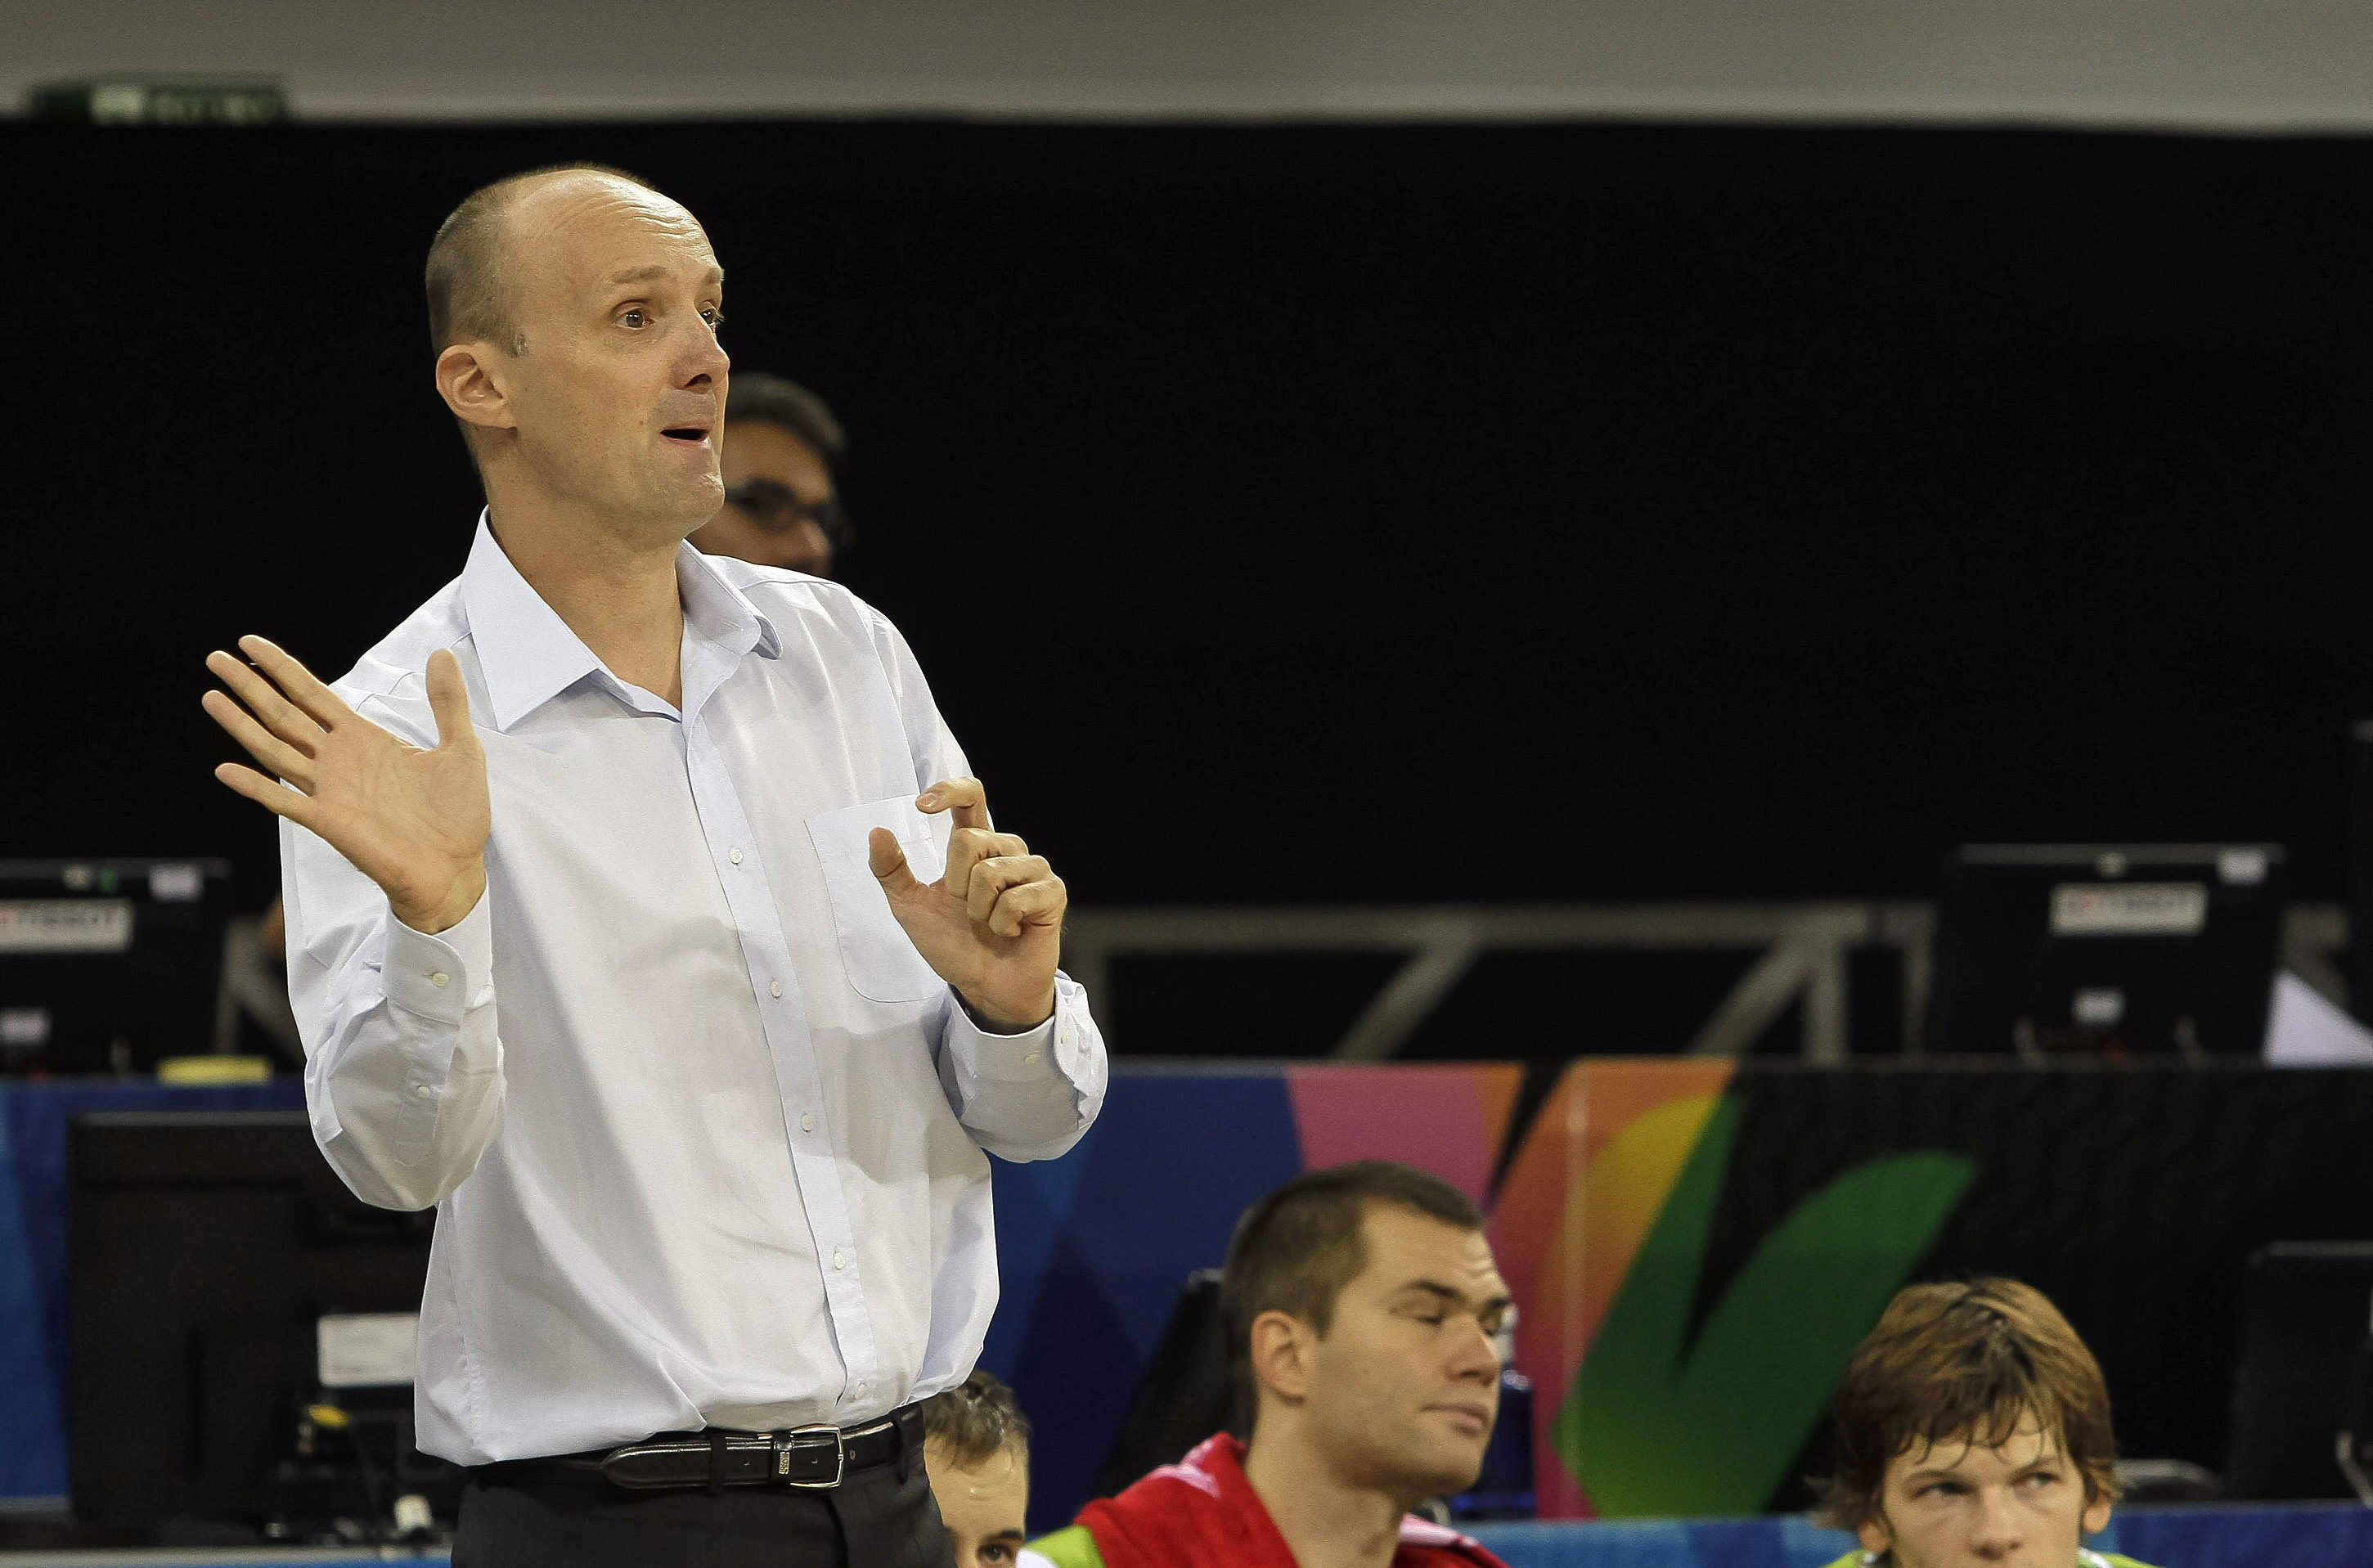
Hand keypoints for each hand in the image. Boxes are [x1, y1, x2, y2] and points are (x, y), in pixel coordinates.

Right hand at [204, 636, 490, 934]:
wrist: (455, 868)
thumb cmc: (456, 814)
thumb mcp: (461, 748)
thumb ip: (448, 702)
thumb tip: (443, 653)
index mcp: (363, 738)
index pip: (312, 694)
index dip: (282, 668)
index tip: (250, 642)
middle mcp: (338, 760)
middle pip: (284, 713)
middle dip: (250, 685)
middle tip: (215, 658)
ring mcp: (329, 790)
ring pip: (275, 748)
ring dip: (243, 724)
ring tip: (210, 696)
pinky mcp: (329, 821)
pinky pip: (285, 801)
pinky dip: (256, 786)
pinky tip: (226, 770)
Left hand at [867, 777, 1062, 1031]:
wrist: (984, 986)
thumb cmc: (953, 944)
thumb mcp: (911, 906)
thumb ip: (891, 870)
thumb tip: (878, 831)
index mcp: (977, 844)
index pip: (970, 796)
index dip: (949, 790)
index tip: (921, 806)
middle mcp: (1007, 849)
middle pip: (969, 840)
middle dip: (955, 884)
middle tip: (967, 911)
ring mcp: (1033, 869)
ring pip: (990, 872)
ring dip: (979, 911)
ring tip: (990, 925)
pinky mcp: (1052, 893)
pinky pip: (1015, 899)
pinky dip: (1002, 924)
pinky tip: (1010, 932)